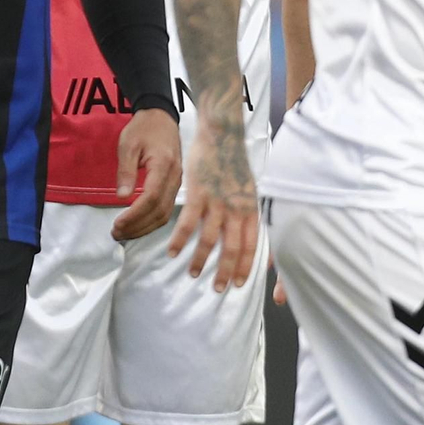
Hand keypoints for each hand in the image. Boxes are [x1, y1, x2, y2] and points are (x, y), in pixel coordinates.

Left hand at [110, 107, 181, 240]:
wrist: (161, 118)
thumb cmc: (143, 129)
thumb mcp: (128, 145)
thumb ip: (125, 171)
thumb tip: (122, 197)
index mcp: (163, 165)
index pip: (151, 198)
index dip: (135, 214)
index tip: (117, 223)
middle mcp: (175, 177)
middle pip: (160, 211)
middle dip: (137, 227)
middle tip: (116, 233)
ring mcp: (177, 182)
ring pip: (165, 214)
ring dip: (144, 228)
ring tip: (124, 233)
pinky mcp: (175, 186)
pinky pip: (166, 209)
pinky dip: (151, 221)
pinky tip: (137, 225)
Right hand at [168, 119, 259, 291]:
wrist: (222, 134)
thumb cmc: (233, 161)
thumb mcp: (248, 189)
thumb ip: (246, 211)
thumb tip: (245, 232)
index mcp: (250, 209)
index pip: (250, 245)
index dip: (244, 267)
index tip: (237, 284)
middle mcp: (236, 209)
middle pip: (232, 249)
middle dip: (224, 273)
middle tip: (216, 290)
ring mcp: (217, 202)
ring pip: (209, 240)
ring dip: (200, 261)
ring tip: (192, 274)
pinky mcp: (199, 194)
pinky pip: (188, 224)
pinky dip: (180, 241)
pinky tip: (172, 252)